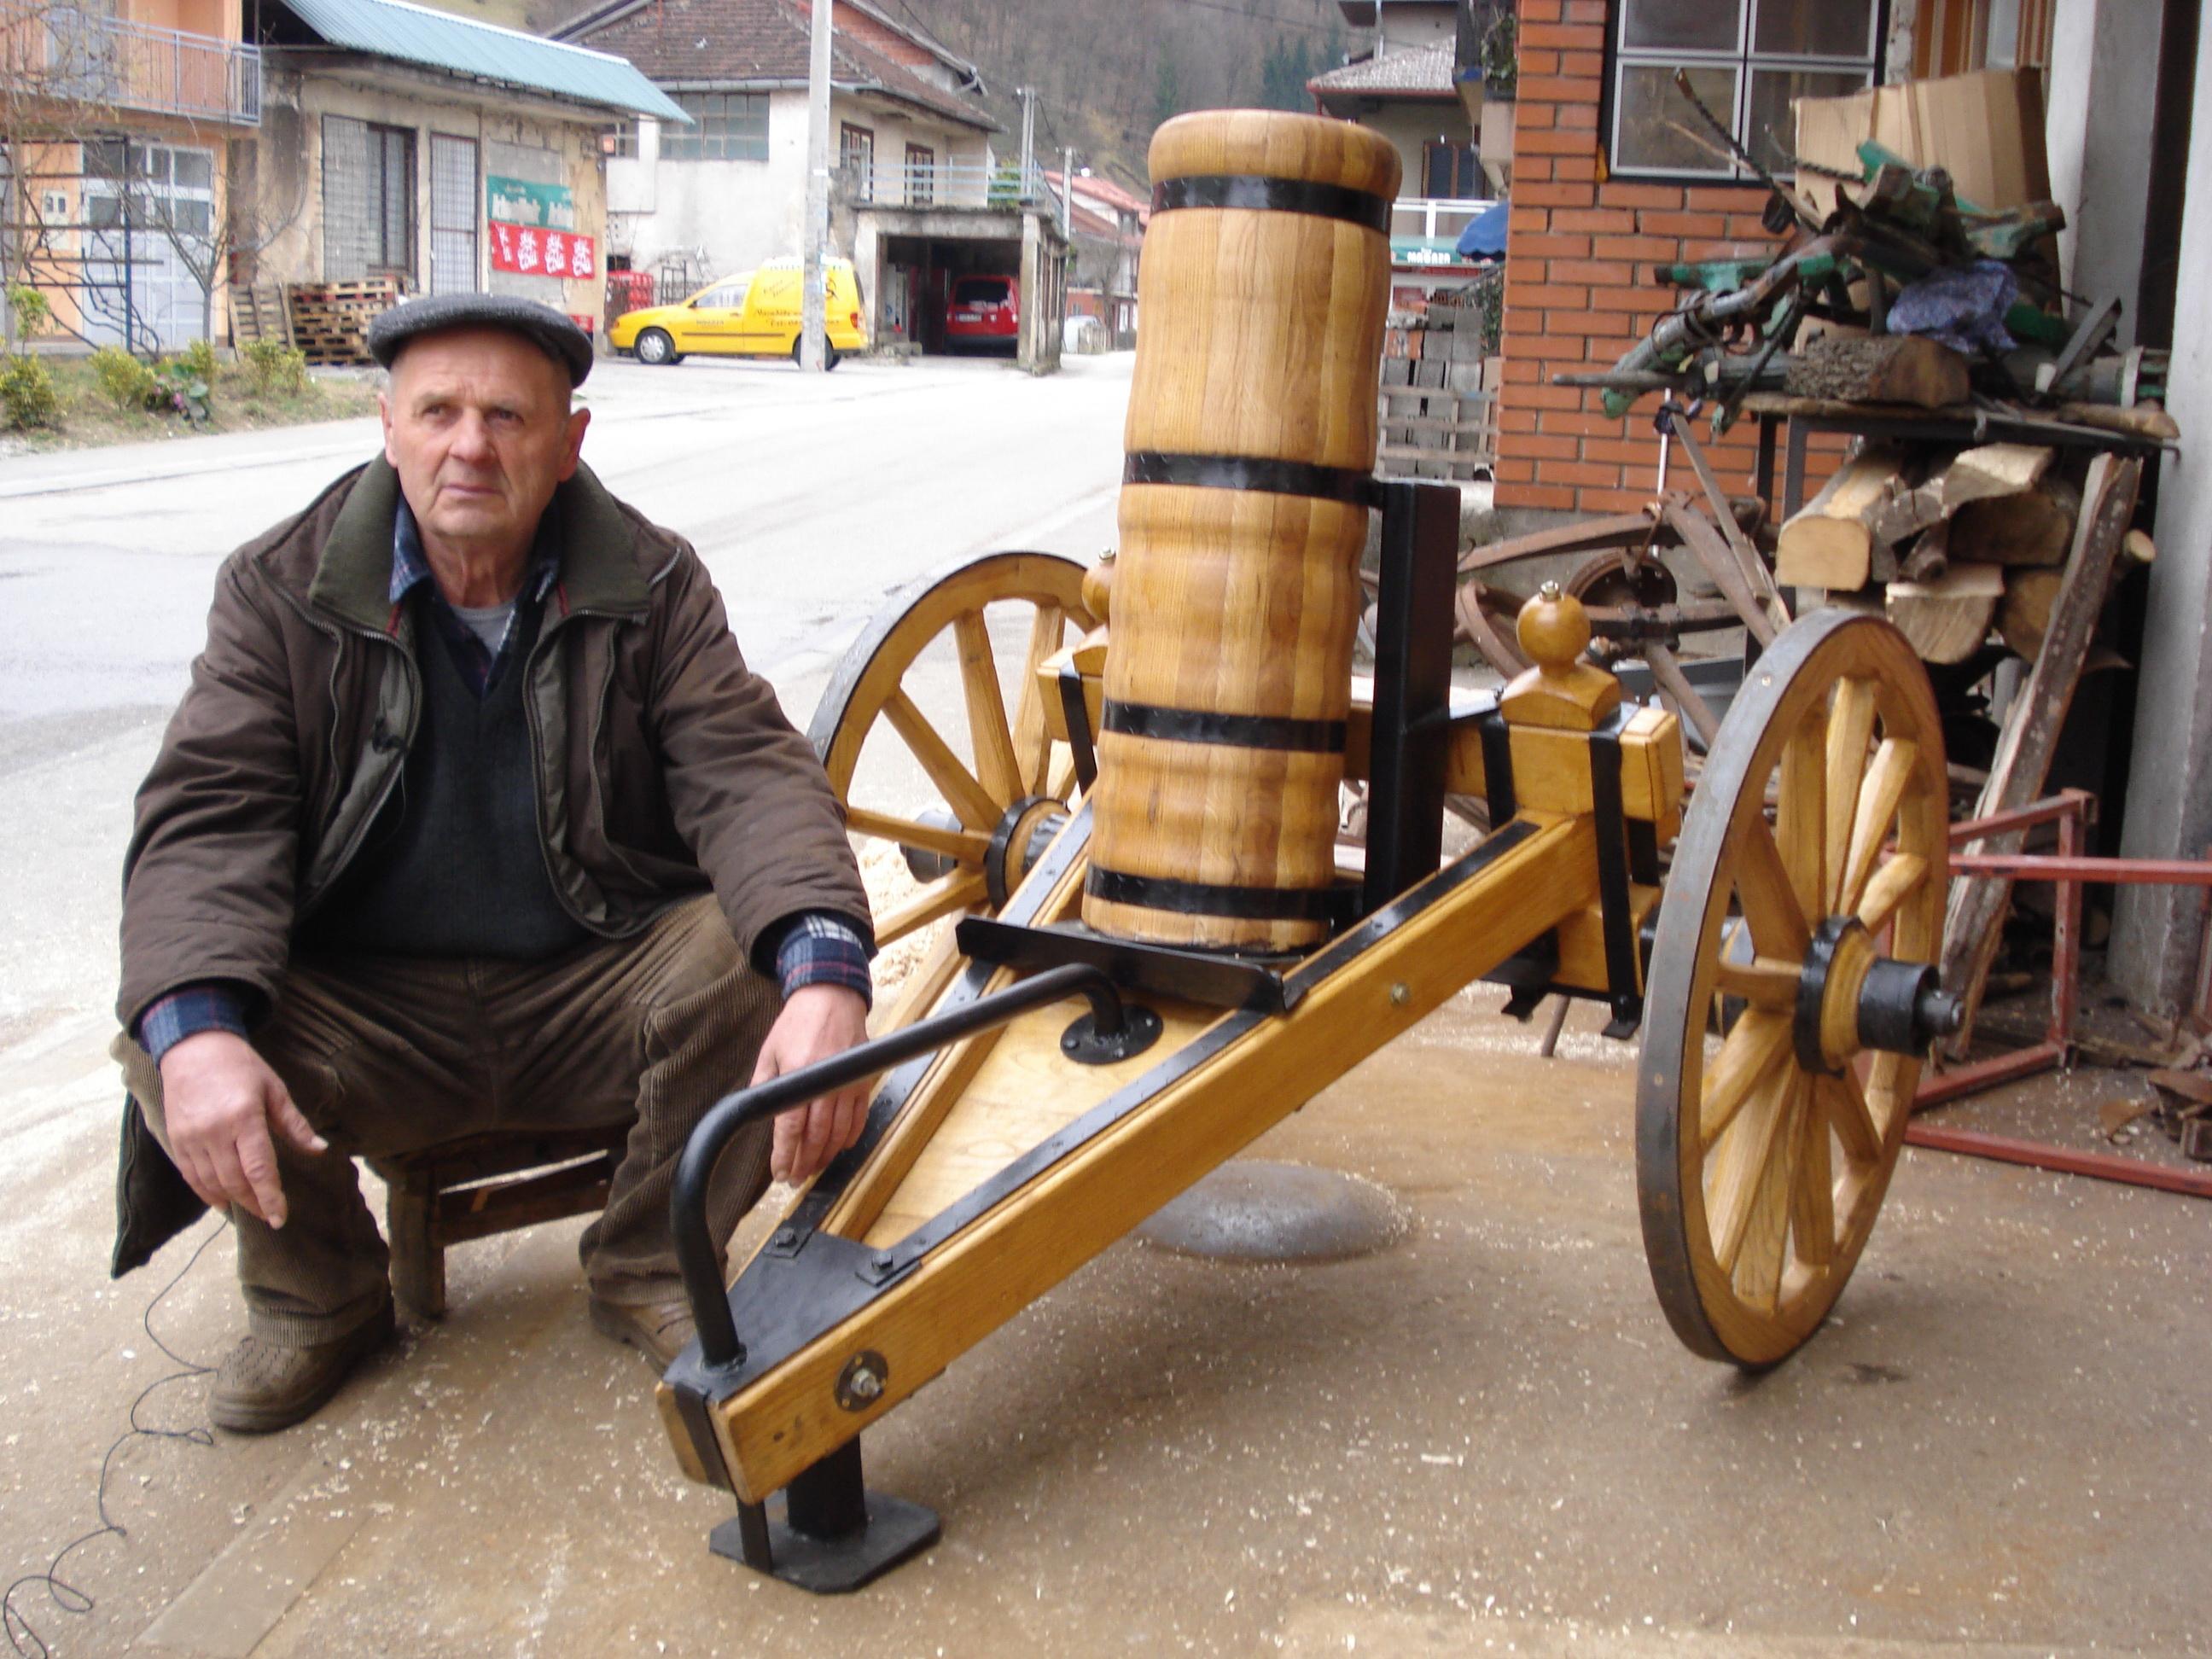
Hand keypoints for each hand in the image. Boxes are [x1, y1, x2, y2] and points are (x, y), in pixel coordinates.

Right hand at [156, 1030, 326, 1227]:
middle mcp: (214, 1132)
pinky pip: (191, 1176)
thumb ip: (295, 1125)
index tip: (280, 1219)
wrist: (194, 1048)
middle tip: (269, 1216)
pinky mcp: (175, 1139)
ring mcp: (191, 1137)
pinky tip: (222, 1200)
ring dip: (232, 1200)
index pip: (259, 1170)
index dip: (270, 1198)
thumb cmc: (241, 1067)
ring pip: (212, 1183)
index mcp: (244, 1118)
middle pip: (235, 1181)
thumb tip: (320, 1149)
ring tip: (251, 1208)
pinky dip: (206, 1192)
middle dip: (254, 1203)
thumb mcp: (274, 1090)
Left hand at [751, 984, 872, 1184]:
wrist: (831, 997)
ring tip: (813, 1169)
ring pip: (838, 1133)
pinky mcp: (863, 1081)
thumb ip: (763, 1084)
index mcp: (797, 1073)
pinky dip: (849, 1138)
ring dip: (825, 1156)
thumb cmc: (796, 1023)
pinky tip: (838, 1149)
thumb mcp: (770, 1050)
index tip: (780, 1173)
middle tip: (795, 1178)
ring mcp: (848, 1083)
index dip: (785, 1155)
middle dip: (804, 1162)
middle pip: (815, 1136)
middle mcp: (825, 1081)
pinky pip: (859, 1119)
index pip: (790, 1127)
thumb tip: (757, 1115)